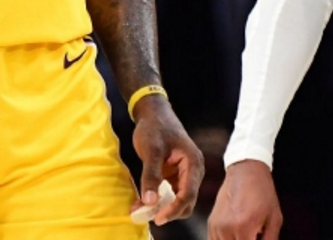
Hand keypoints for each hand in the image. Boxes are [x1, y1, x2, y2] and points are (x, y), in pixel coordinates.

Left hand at [131, 97, 203, 225]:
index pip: (188, 194)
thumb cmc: (154, 127)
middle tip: (146, 215)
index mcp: (193, 163)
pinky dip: (157, 200)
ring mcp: (184, 174)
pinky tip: (142, 202)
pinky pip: (169, 194)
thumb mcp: (151, 150)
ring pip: (177, 200)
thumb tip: (150, 201)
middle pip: (186, 202)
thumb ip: (151, 175)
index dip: (174, 209)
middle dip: (168, 211)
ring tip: (140, 209)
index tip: (158, 218)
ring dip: (161, 207)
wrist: (153, 113)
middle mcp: (193, 171)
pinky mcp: (175, 175)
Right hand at [208, 159, 282, 239]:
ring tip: (247, 233)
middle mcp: (226, 229)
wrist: (245, 171)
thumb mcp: (274, 219)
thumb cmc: (263, 194)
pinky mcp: (211, 224)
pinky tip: (238, 235)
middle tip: (254, 234)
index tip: (258, 238)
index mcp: (244, 228)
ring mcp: (216, 227)